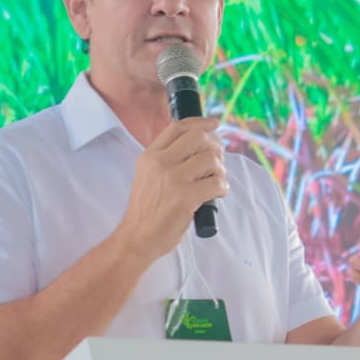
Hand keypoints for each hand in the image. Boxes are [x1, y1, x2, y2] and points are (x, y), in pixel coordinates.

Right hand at [116, 117, 227, 259]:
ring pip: (211, 159)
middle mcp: (160, 162)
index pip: (178, 127)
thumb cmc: (146, 210)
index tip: (213, 124)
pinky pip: (216, 183)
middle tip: (216, 162)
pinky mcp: (186, 197)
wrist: (137, 237)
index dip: (200, 122)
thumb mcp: (148, 176)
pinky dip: (222, 187)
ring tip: (216, 181)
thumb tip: (199, 148)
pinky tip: (218, 194)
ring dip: (220, 170)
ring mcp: (173, 179)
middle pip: (198, 138)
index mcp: (150, 155)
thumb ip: (166, 160)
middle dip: (214, 147)